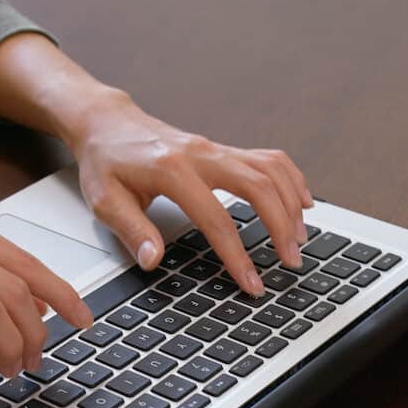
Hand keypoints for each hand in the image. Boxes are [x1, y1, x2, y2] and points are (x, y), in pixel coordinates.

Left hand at [0, 33, 311, 294]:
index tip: (252, 283)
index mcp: (172, 170)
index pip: (216, 219)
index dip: (237, 256)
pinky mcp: (223, 149)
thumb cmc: (106, 162)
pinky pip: (268, 159)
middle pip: (258, 187)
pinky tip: (302, 201)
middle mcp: (201, 154)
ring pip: (270, 170)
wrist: (108, 123)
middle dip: (280, 226)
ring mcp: (216, 149)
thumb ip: (132, 230)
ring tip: (300, 239)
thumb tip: (154, 260)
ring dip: (291, 204)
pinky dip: (291, 179)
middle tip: (291, 261)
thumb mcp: (104, 200)